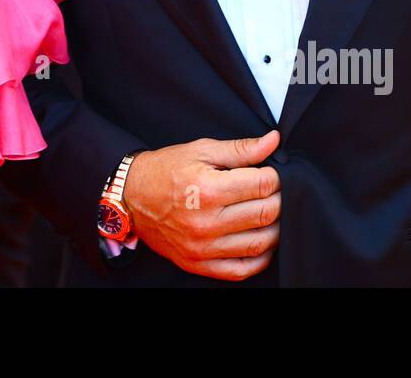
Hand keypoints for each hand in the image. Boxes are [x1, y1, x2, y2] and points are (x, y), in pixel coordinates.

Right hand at [123, 129, 281, 280]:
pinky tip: (260, 241)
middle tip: (274, 191)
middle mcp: (206, 222)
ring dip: (275, 228)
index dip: (275, 176)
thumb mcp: (201, 150)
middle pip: (266, 213)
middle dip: (279, 199)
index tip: (272, 173)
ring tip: (269, 213)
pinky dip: (260, 258)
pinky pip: (242, 270)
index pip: (263, 185)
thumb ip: (241, 149)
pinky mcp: (198, 263)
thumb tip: (273, 141)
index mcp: (207, 189)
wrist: (130, 196)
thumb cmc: (165, 170)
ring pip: (260, 243)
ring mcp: (202, 247)